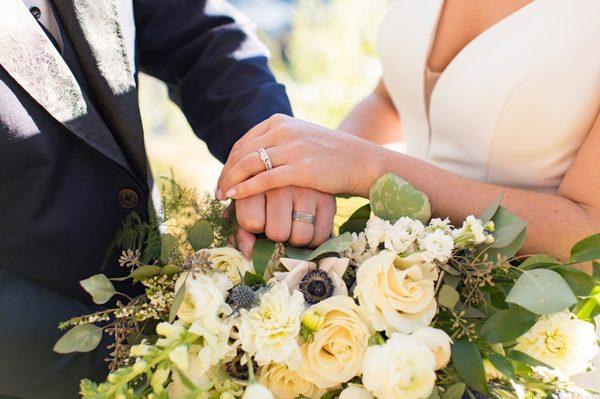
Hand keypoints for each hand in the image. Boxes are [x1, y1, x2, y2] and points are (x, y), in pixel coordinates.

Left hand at [216, 114, 382, 199]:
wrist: (361, 161)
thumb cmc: (331, 156)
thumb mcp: (301, 139)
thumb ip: (278, 143)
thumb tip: (254, 159)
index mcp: (280, 121)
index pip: (243, 142)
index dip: (229, 163)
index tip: (224, 179)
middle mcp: (283, 130)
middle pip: (242, 153)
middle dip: (226, 174)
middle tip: (218, 192)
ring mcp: (292, 148)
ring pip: (248, 164)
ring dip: (231, 182)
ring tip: (224, 197)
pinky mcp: (300, 168)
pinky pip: (264, 179)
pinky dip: (245, 189)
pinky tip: (236, 197)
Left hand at [232, 186, 335, 257]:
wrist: (299, 163)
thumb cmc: (267, 189)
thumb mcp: (248, 200)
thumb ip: (241, 228)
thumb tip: (248, 253)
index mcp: (257, 181)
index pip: (251, 223)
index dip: (254, 227)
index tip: (259, 217)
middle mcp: (283, 185)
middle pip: (277, 233)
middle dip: (276, 235)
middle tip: (278, 222)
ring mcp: (308, 192)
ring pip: (300, 237)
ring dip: (295, 239)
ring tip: (292, 225)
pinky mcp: (327, 200)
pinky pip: (320, 236)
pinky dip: (314, 239)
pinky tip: (307, 227)